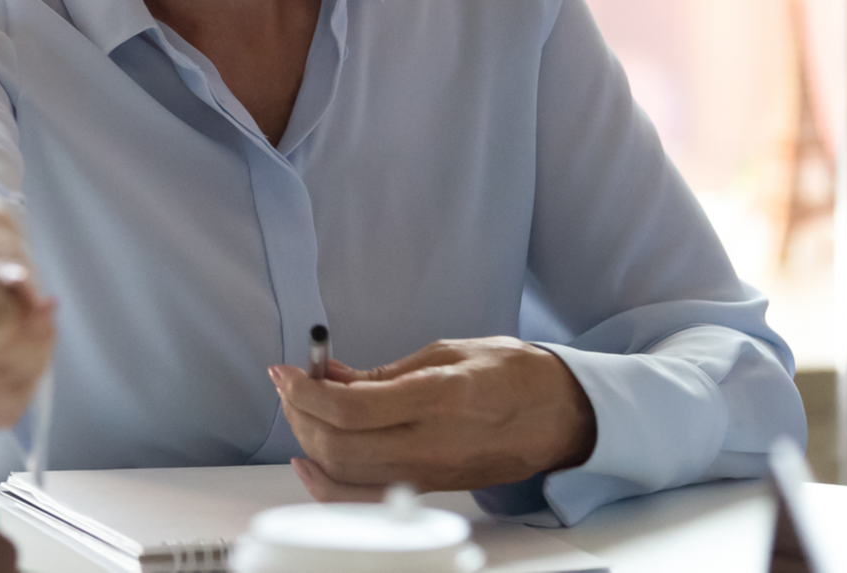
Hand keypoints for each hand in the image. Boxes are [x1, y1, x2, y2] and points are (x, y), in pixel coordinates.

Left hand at [269, 336, 595, 493]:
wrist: (562, 414)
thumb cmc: (513, 374)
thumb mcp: (445, 352)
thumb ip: (381, 372)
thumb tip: (328, 375)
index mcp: (440, 398)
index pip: (351, 408)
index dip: (305, 390)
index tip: (285, 371)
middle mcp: (433, 443)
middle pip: (340, 444)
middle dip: (299, 412)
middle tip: (288, 384)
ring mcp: (432, 472)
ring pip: (347, 473)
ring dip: (309, 439)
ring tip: (300, 407)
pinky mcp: (433, 486)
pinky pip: (368, 494)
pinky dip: (329, 483)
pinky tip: (309, 460)